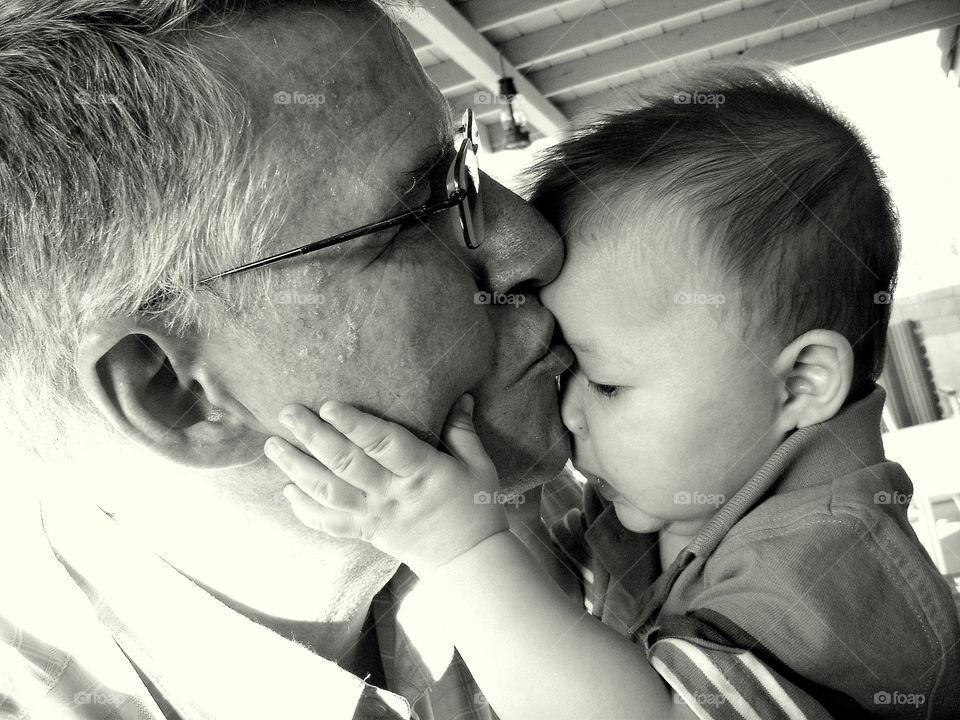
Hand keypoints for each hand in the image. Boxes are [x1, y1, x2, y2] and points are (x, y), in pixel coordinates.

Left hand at [264, 394, 509, 575]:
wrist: (467, 559)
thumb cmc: (474, 507)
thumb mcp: (478, 465)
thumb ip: (461, 430)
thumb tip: (460, 395)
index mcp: (421, 473)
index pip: (383, 444)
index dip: (354, 424)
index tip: (328, 404)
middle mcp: (391, 495)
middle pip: (345, 464)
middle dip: (312, 437)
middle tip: (287, 412)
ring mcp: (374, 516)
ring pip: (328, 492)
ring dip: (297, 468)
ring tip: (273, 445)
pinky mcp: (365, 533)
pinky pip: (328, 524)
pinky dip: (304, 509)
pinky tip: (287, 490)